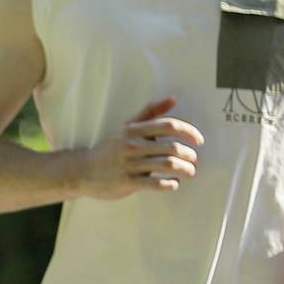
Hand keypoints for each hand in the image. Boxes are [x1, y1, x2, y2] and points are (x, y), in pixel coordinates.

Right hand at [79, 98, 202, 199]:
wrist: (84, 170)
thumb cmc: (111, 149)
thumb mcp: (128, 127)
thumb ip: (151, 113)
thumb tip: (173, 99)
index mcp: (135, 130)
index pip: (169, 125)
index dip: (189, 132)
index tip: (198, 141)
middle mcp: (133, 145)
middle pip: (172, 147)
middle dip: (189, 155)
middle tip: (194, 159)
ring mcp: (130, 165)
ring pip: (167, 165)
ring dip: (185, 169)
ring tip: (190, 172)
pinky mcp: (128, 182)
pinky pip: (156, 183)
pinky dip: (170, 183)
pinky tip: (174, 183)